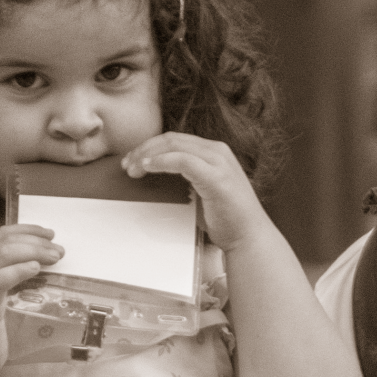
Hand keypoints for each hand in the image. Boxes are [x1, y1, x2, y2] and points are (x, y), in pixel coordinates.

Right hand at [0, 223, 60, 376]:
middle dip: (37, 240)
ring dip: (35, 251)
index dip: (27, 230)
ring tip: (55, 258)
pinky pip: (0, 279)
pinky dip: (20, 269)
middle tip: (59, 251)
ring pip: (4, 253)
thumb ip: (8, 279)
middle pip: (6, 240)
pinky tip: (37, 269)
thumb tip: (37, 266)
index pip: (1, 235)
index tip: (49, 235)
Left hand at [123, 133, 277, 254]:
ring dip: (147, 155)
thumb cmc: (227, 218)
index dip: (150, 147)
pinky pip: (182, 160)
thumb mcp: (204, 190)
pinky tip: (147, 168)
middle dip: (144, 149)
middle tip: (126, 165)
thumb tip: (158, 173)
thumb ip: (188, 177)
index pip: (176, 140)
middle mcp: (218, 151)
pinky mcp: (216, 177)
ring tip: (132, 169)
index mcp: (215, 152)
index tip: (132, 161)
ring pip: (174, 145)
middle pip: (171, 139)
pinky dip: (161, 161)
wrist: (249, 237)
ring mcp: (219, 162)